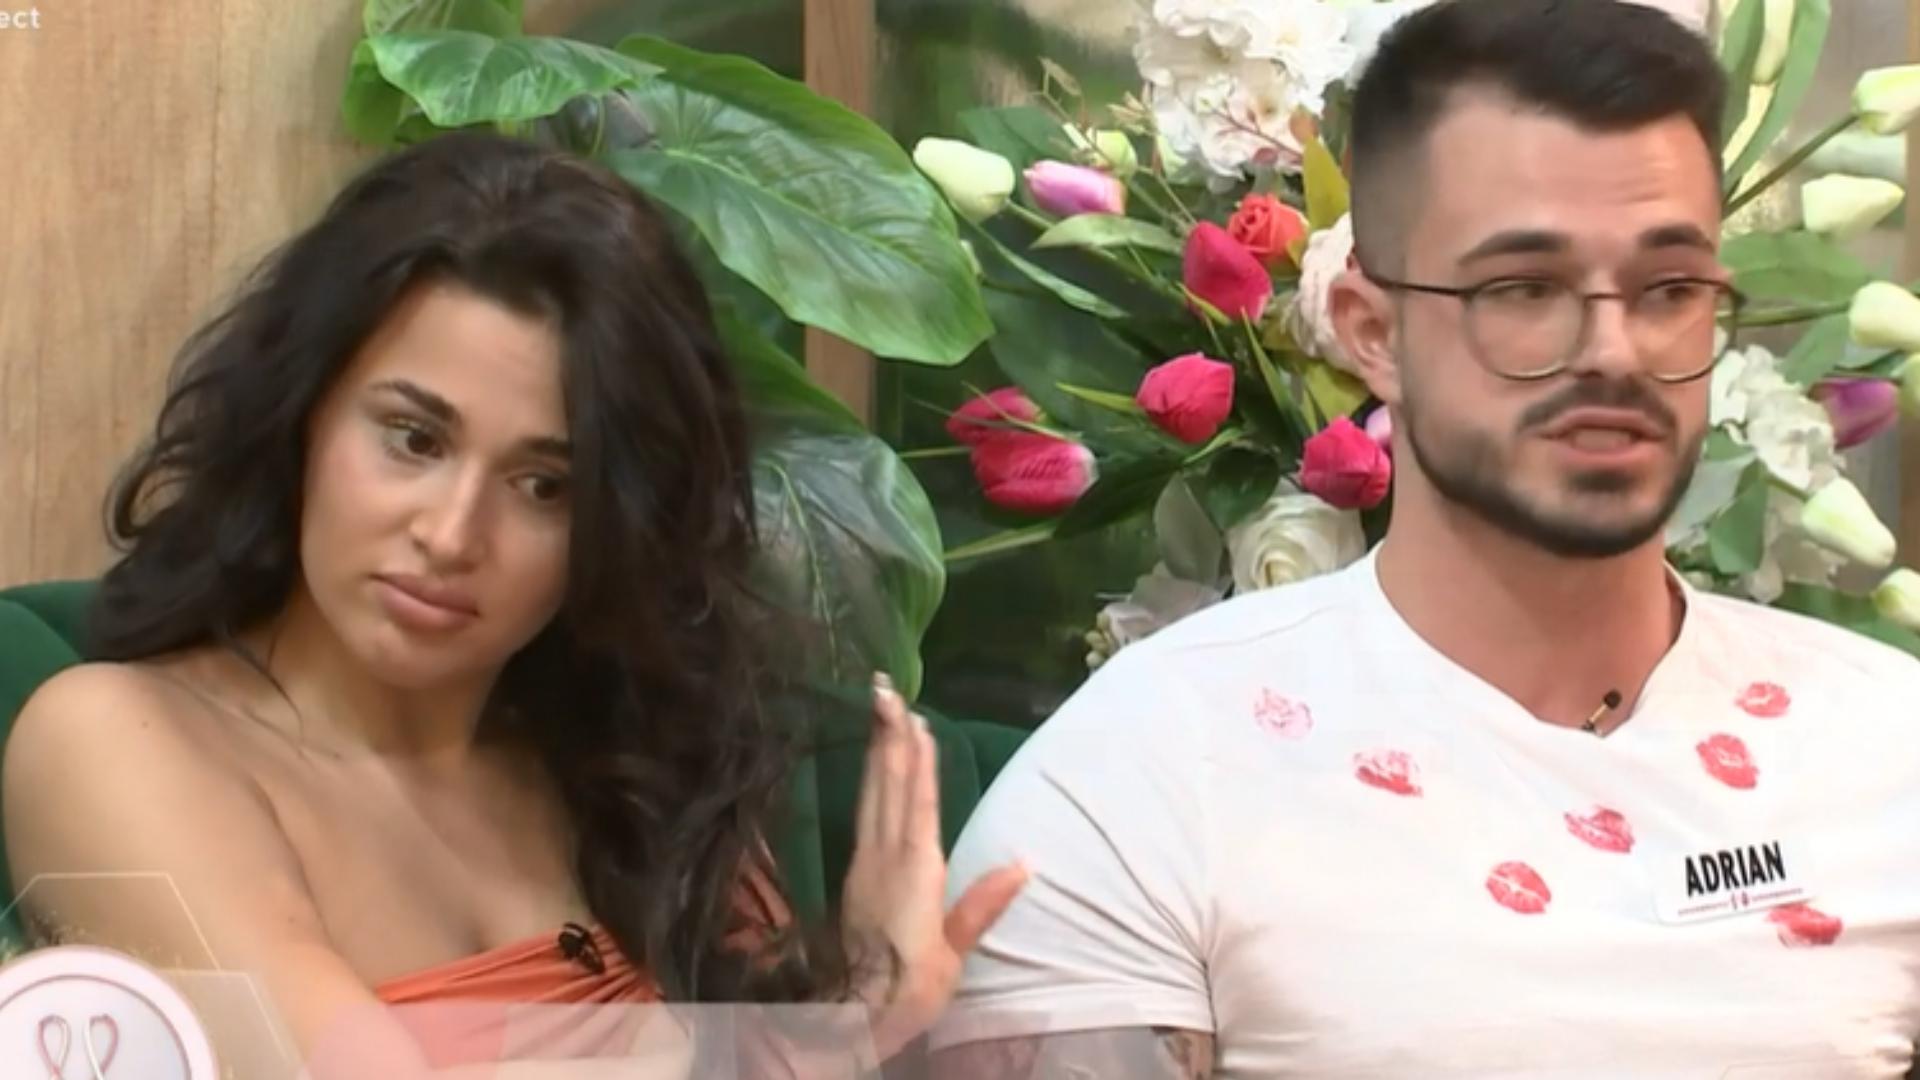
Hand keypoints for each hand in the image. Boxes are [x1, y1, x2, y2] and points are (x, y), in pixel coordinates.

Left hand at [838, 674, 1027, 1060]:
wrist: (846, 1020)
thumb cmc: (907, 992)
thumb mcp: (951, 956)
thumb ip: (981, 906)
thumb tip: (1023, 864)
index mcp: (915, 875)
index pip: (917, 806)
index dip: (917, 761)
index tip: (917, 719)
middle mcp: (884, 860)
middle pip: (886, 787)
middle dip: (887, 737)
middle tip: (882, 689)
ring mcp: (864, 865)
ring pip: (870, 795)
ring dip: (876, 751)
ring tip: (879, 712)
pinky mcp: (854, 875)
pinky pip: (863, 814)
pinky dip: (871, 782)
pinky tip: (873, 769)